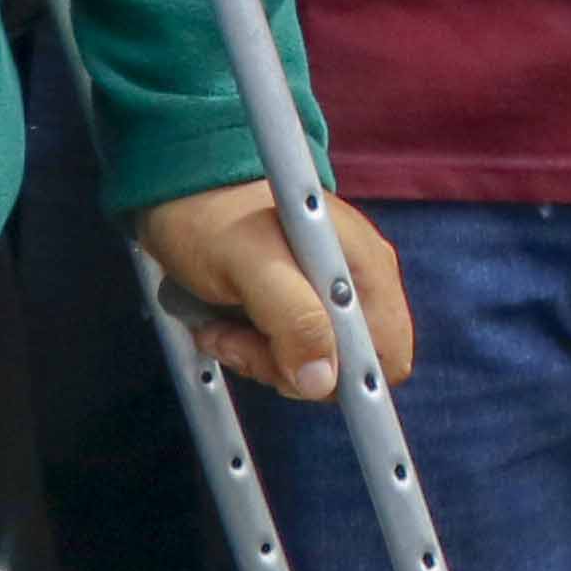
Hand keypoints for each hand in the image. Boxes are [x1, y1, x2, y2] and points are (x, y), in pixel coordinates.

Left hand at [135, 178, 416, 402]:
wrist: (182, 188)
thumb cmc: (214, 215)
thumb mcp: (251, 265)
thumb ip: (294, 319)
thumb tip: (323, 382)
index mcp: (365, 267)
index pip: (388, 353)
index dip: (343, 373)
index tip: (286, 360)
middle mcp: (359, 282)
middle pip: (349, 367)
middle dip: (289, 366)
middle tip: (239, 338)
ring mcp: (331, 295)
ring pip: (314, 367)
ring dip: (260, 359)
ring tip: (223, 325)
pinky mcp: (301, 306)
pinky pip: (290, 354)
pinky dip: (254, 350)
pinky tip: (225, 324)